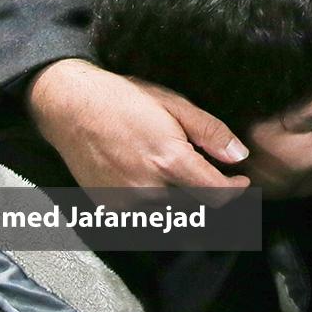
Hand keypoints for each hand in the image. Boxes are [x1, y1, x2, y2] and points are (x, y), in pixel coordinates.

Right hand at [27, 59, 250, 195]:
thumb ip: (211, 133)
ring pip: (168, 211)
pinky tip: (145, 175)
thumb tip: (239, 155)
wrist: (69, 107)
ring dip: (179, 198)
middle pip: (194, 206)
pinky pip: (142, 212)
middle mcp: (148, 189)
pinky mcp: (108, 207)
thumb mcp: (175, 105)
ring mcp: (125, 201)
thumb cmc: (124, 99)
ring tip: (170, 169)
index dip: (235, 190)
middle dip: (205, 192)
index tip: (241, 182)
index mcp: (170, 162)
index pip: (216, 194)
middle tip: (204, 170)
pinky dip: (151, 200)